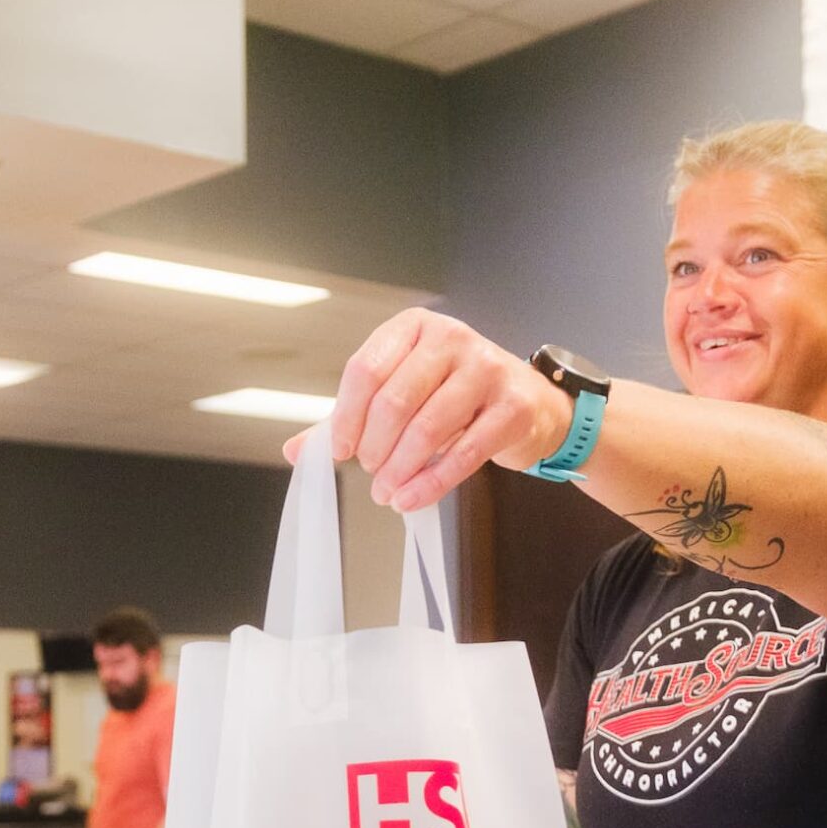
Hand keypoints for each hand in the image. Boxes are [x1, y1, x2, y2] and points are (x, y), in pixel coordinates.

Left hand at [282, 309, 570, 511]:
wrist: (530, 404)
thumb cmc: (457, 397)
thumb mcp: (403, 395)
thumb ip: (352, 419)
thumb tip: (297, 450)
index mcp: (414, 328)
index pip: (365, 369)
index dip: (346, 416)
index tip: (339, 450)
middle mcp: (451, 338)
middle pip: (394, 400)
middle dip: (374, 447)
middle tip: (370, 471)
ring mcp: (486, 368)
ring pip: (427, 427)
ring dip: (399, 469)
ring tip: (387, 492)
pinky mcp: (513, 406)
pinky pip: (464, 452)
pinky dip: (432, 483)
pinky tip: (411, 499)